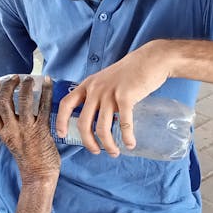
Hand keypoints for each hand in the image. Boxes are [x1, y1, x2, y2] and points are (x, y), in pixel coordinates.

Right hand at [0, 75, 58, 183]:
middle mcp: (11, 130)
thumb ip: (12, 126)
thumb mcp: (12, 142)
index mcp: (2, 132)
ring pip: (22, 101)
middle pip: (3, 101)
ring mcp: (26, 129)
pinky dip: (47, 92)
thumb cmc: (28, 159)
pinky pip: (44, 107)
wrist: (39, 175)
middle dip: (8, 85)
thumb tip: (19, 108)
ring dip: (25, 86)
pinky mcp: (42, 130)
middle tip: (16, 78)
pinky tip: (48, 82)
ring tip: (29, 79)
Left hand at [55, 44, 170, 156]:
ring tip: (114, 152)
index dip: (61, 121)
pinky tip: (130, 144)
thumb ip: (99, 94)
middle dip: (88, 142)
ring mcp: (110, 93)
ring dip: (108, 144)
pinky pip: (123, 123)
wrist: (151, 59)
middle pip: (84, 123)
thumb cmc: (131, 72)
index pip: (66, 104)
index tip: (62, 134)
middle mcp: (96, 89)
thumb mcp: (106, 79)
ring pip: (102, 127)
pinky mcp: (126, 96)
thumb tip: (97, 117)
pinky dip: (127, 137)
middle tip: (96, 151)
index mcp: (88, 85)